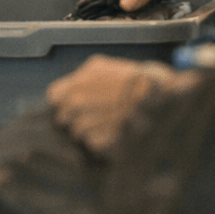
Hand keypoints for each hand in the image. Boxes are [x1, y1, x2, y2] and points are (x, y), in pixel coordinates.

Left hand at [47, 56, 193, 155]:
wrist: (160, 95)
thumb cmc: (134, 78)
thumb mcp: (102, 67)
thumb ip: (80, 80)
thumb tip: (66, 94)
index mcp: (75, 84)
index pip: (54, 98)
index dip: (63, 103)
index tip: (74, 106)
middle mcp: (76, 103)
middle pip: (63, 118)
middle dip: (76, 119)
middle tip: (96, 118)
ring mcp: (86, 123)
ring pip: (76, 134)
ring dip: (90, 132)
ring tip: (110, 125)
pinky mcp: (99, 141)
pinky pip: (92, 145)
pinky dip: (102, 143)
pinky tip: (116, 133)